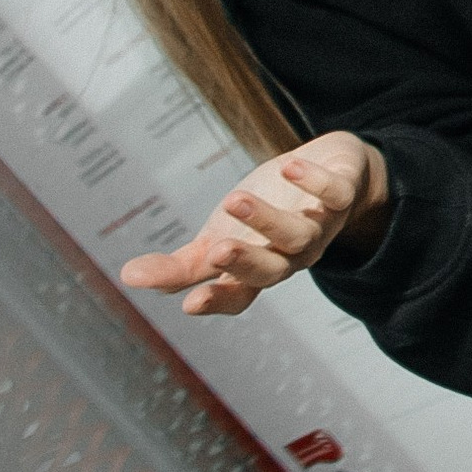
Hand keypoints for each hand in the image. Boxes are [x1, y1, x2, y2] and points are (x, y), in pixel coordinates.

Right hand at [120, 131, 389, 318]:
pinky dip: (315, 183)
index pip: (239, 296)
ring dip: (268, 220)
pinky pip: (335, 193)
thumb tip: (128, 277)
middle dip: (245, 262)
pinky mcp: (342, 192)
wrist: (335, 176)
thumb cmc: (267, 216)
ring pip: (299, 235)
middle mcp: (291, 255)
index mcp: (258, 269)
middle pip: (273, 271)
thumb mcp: (220, 238)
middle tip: (217, 250)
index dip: (218, 301)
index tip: (190, 304)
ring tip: (235, 199)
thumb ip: (181, 266)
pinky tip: (290, 167)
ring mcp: (320, 225)